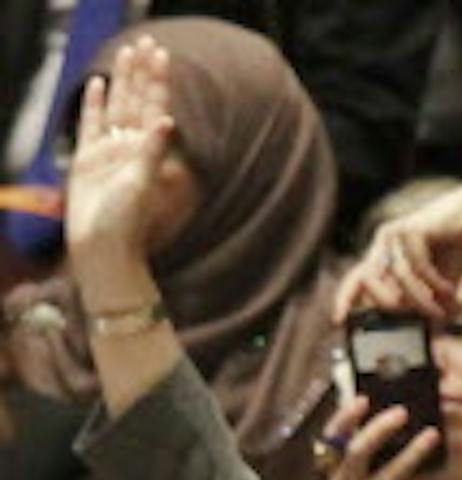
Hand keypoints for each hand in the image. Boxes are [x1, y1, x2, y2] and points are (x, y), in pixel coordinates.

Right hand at [63, 37, 173, 266]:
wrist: (101, 245)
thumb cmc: (127, 221)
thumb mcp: (143, 183)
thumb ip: (153, 151)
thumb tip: (167, 120)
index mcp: (148, 150)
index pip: (155, 106)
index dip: (158, 81)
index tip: (163, 55)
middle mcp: (131, 146)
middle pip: (136, 100)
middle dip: (141, 73)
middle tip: (146, 43)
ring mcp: (109, 150)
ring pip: (116, 106)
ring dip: (121, 81)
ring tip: (125, 53)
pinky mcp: (87, 158)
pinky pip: (90, 124)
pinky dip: (94, 104)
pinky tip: (98, 84)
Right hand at [318, 395, 440, 479]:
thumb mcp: (360, 472)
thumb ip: (368, 447)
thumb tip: (394, 409)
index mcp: (333, 467)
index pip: (332, 437)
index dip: (345, 417)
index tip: (363, 399)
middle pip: (358, 452)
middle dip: (380, 429)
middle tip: (403, 411)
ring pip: (390, 473)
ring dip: (413, 452)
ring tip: (433, 434)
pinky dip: (423, 476)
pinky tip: (437, 466)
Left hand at [335, 181, 461, 322]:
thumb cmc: (456, 251)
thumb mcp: (436, 283)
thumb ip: (423, 299)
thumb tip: (419, 329)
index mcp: (384, 254)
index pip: (357, 278)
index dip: (346, 299)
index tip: (340, 321)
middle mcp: (384, 242)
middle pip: (368, 278)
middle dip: (385, 303)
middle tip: (410, 319)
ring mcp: (396, 233)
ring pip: (399, 276)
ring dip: (421, 300)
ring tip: (440, 313)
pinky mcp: (413, 228)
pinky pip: (418, 264)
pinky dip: (434, 283)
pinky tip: (449, 290)